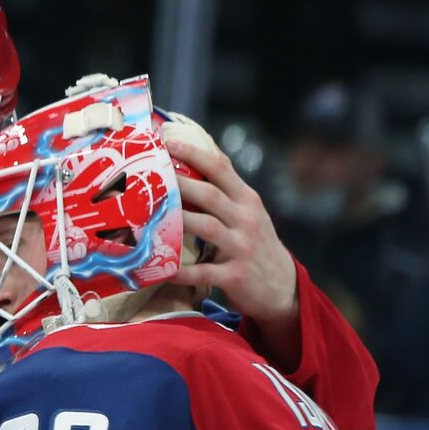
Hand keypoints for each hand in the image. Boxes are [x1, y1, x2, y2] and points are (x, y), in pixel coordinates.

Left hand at [162, 131, 299, 325]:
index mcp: (247, 200)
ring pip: (206, 228)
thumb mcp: (248, 213)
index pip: (221, 168)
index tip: (167, 142)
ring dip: (176, 221)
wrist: (282, 287)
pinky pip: (203, 272)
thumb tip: (194, 161)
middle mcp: (246, 219)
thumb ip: (225, 192)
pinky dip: (180, 272)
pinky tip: (160, 269)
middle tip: (149, 177)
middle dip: (179, 184)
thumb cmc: (255, 244)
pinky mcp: (235, 276)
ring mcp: (241, 247)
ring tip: (146, 217)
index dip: (193, 153)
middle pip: (209, 195)